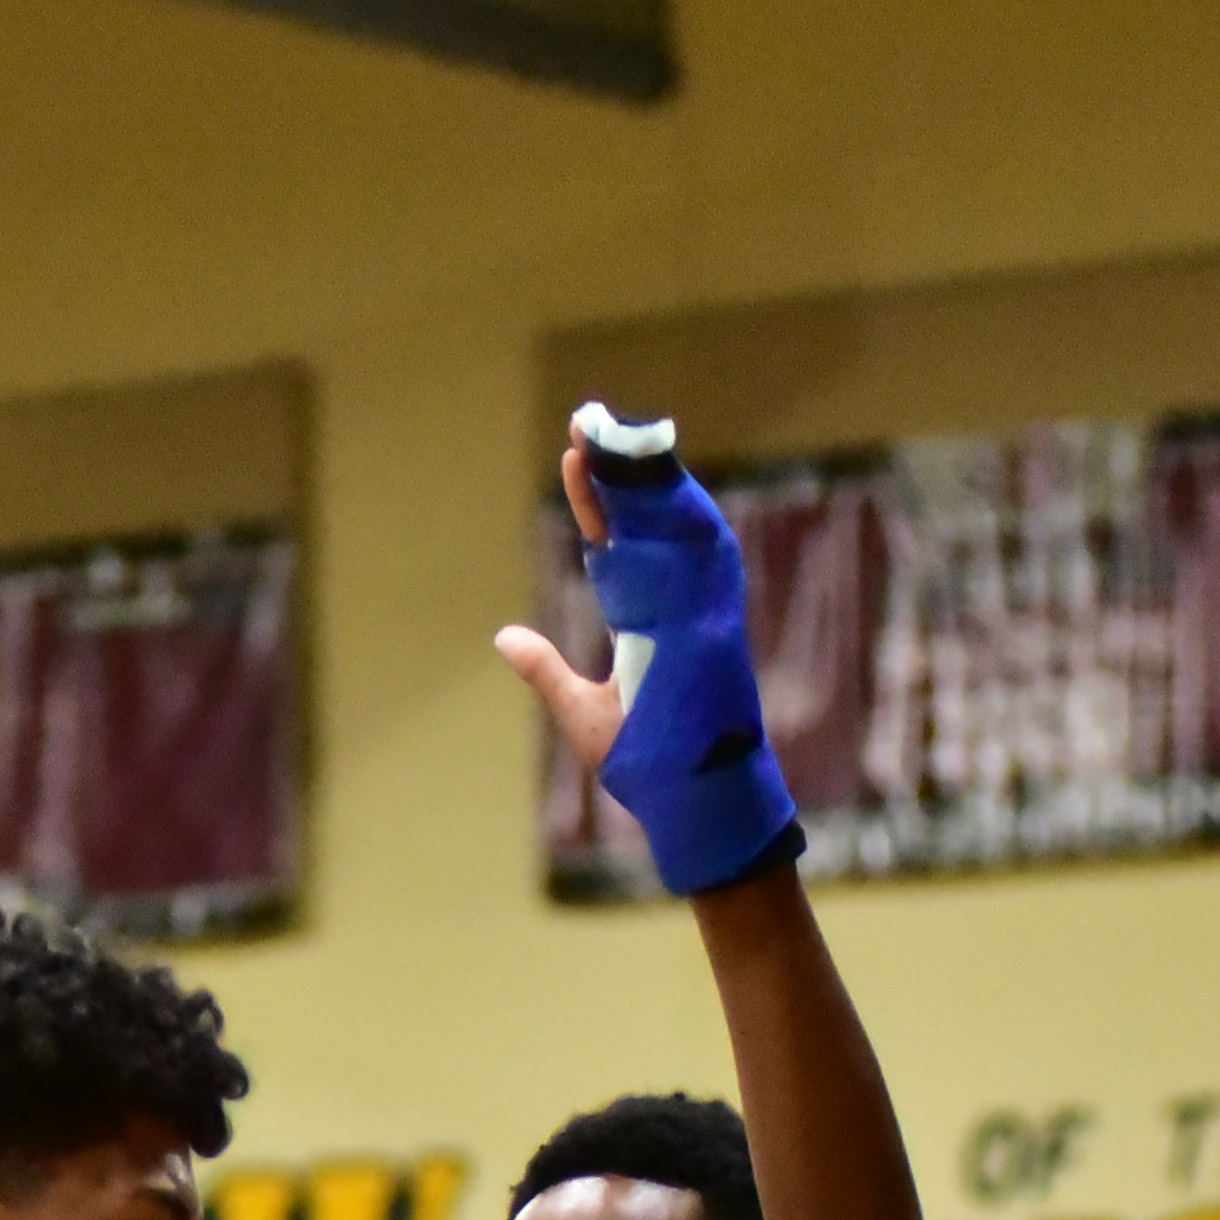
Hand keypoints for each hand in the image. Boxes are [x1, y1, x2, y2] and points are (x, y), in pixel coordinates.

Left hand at [493, 404, 800, 898]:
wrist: (690, 799)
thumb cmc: (647, 760)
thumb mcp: (580, 709)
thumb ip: (545, 670)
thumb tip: (504, 637)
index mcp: (644, 616)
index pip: (612, 541)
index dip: (594, 498)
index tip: (574, 452)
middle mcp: (671, 603)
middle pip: (641, 520)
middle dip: (617, 471)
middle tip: (588, 419)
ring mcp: (694, 610)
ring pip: (670, 527)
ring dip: (645, 481)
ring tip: (616, 435)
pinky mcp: (715, 625)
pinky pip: (704, 560)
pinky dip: (689, 520)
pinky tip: (669, 479)